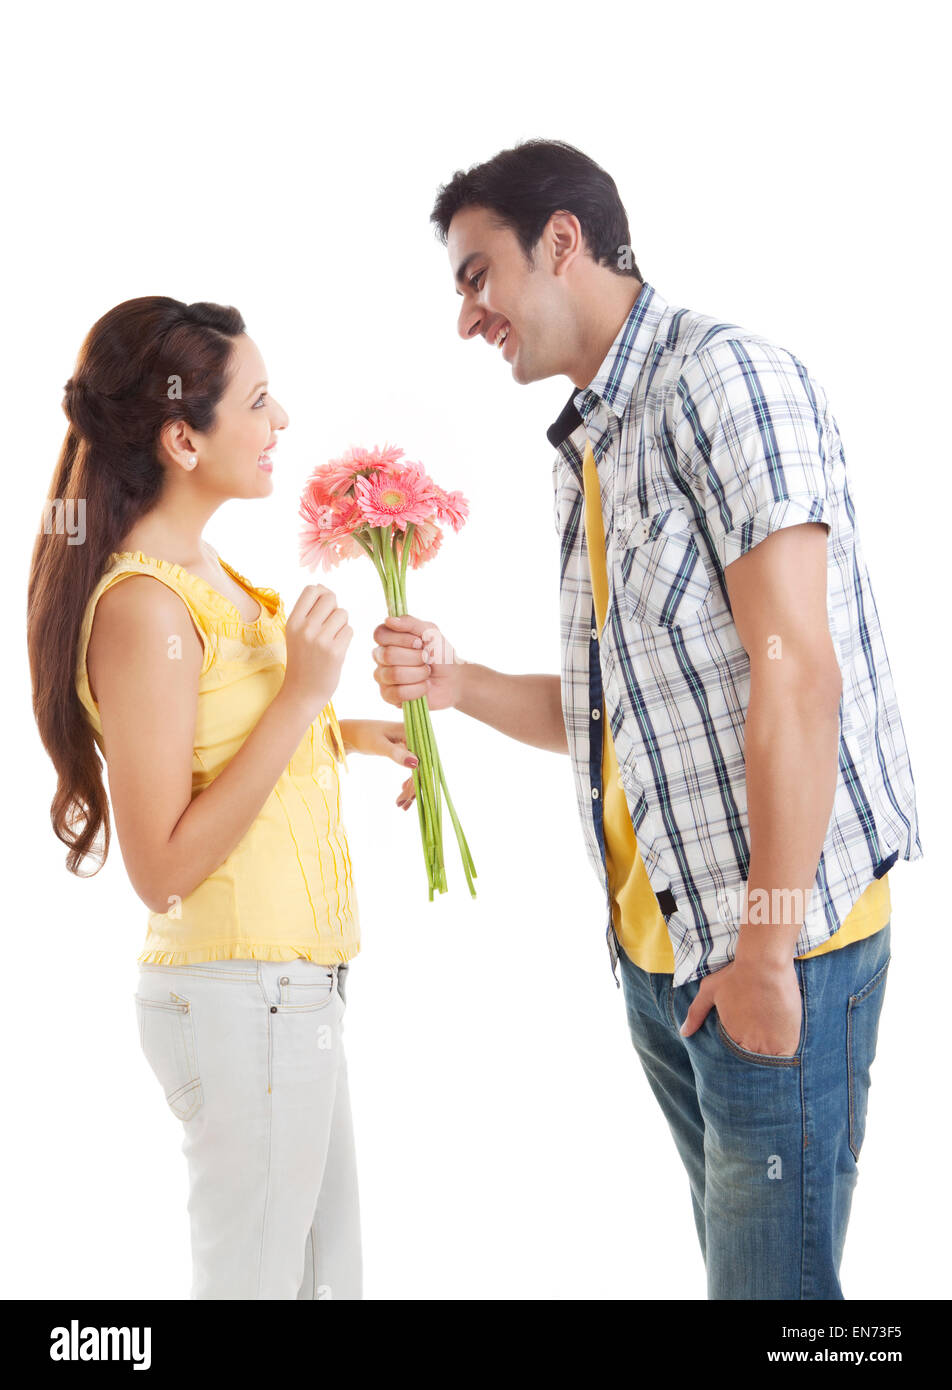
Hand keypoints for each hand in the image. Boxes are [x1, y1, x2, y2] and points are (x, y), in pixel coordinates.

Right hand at [281, 585, 352, 717]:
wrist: (302, 693)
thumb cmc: (303, 660)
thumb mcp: (296, 633)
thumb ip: (308, 611)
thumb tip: (322, 587)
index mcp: (292, 621)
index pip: (312, 590)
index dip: (322, 594)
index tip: (323, 608)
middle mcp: (305, 628)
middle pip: (330, 598)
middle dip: (335, 608)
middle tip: (330, 626)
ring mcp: (320, 640)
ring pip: (343, 614)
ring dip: (342, 624)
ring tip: (332, 639)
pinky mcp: (335, 652)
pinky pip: (349, 630)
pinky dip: (346, 638)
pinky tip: (337, 649)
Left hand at [345, 719, 418, 810]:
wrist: (349, 733)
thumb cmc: (362, 735)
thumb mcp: (378, 745)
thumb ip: (397, 754)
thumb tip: (416, 764)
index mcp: (412, 732)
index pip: (423, 760)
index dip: (418, 780)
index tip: (407, 796)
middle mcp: (415, 738)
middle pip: (422, 767)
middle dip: (413, 788)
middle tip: (401, 805)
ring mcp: (410, 745)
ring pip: (418, 770)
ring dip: (411, 788)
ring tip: (400, 804)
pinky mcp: (405, 751)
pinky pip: (412, 769)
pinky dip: (408, 781)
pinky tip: (401, 789)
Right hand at [371, 614, 463, 711]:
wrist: (453, 679)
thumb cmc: (440, 654)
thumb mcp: (430, 632)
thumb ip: (410, 623)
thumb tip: (389, 620)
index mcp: (388, 639)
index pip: (380, 635)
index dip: (401, 639)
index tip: (420, 642)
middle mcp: (381, 657)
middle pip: (388, 655)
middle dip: (415, 658)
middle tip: (427, 659)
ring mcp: (383, 677)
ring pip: (394, 674)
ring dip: (418, 674)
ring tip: (426, 673)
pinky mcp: (388, 696)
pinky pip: (397, 693)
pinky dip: (417, 690)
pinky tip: (423, 687)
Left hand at [679, 956, 801, 1055]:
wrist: (765, 964)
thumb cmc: (736, 975)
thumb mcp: (710, 990)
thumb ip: (696, 1013)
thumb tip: (684, 1032)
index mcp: (731, 1037)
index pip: (733, 1058)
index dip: (739, 1051)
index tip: (744, 1043)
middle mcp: (750, 1046)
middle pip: (752, 1061)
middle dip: (753, 1055)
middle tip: (758, 1042)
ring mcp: (771, 1045)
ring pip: (770, 1062)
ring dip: (769, 1056)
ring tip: (770, 1042)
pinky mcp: (789, 1040)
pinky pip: (787, 1057)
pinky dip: (785, 1053)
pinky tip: (782, 1042)